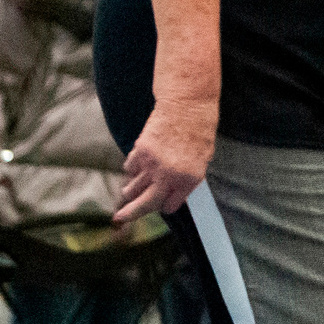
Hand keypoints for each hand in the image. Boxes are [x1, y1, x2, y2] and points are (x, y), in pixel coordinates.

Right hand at [113, 99, 217, 223]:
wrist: (187, 106)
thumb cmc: (200, 130)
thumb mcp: (203, 159)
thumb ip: (188, 176)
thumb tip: (173, 191)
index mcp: (189, 180)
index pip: (170, 205)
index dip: (166, 205)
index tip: (162, 204)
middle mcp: (169, 176)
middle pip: (145, 203)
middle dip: (132, 213)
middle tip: (120, 218)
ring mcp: (152, 164)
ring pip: (133, 187)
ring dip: (130, 191)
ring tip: (129, 192)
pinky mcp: (140, 151)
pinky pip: (129, 169)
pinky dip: (131, 171)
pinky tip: (135, 168)